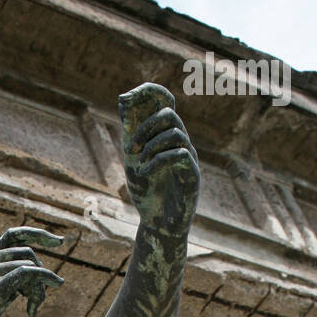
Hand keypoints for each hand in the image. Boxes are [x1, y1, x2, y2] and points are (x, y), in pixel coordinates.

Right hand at [0, 227, 64, 316]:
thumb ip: (15, 283)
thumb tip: (38, 285)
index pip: (15, 234)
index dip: (39, 234)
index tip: (59, 242)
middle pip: (29, 255)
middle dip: (42, 275)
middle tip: (40, 300)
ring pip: (30, 267)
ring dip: (40, 289)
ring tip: (34, 309)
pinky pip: (25, 274)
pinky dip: (40, 283)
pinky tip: (37, 307)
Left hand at [119, 82, 199, 237]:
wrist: (157, 224)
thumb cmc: (147, 192)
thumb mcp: (134, 159)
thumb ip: (131, 133)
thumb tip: (123, 101)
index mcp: (166, 135)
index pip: (165, 102)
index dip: (150, 92)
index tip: (125, 99)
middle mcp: (181, 142)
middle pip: (169, 114)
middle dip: (146, 127)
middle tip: (131, 147)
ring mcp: (189, 157)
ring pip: (175, 133)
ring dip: (151, 146)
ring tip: (140, 165)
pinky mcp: (193, 174)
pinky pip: (180, 154)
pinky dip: (158, 161)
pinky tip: (145, 173)